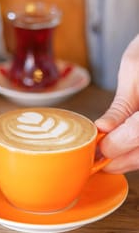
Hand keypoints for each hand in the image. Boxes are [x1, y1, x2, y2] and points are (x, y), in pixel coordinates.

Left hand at [95, 34, 138, 173]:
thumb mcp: (132, 74)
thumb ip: (121, 107)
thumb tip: (103, 129)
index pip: (137, 132)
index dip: (116, 144)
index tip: (98, 148)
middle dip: (121, 159)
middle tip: (99, 159)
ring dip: (129, 158)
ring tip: (109, 154)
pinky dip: (137, 150)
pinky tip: (124, 147)